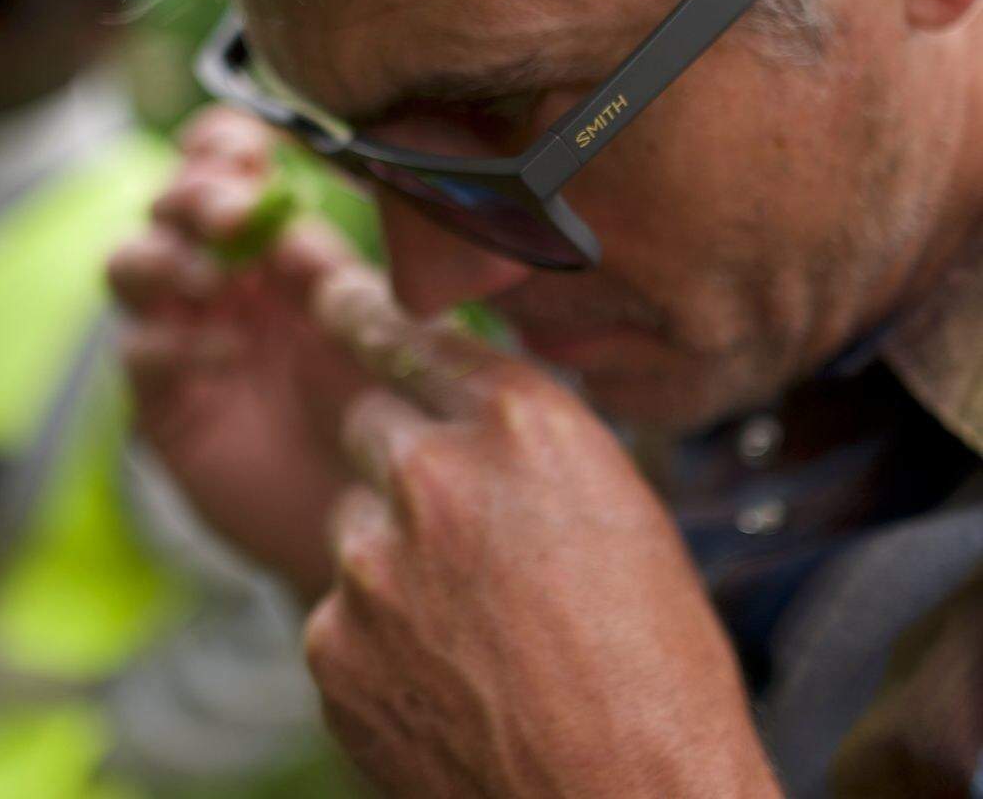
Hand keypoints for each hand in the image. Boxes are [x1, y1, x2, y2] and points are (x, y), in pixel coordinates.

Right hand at [110, 107, 371, 601]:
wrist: (373, 518)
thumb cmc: (388, 414)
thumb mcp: (377, 337)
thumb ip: (340, 281)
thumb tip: (296, 224)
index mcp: (277, 250)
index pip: (226, 171)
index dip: (223, 148)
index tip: (247, 151)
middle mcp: (223, 283)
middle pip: (169, 207)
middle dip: (193, 195)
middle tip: (234, 215)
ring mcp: (187, 338)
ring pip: (131, 264)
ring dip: (165, 257)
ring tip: (217, 280)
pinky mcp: (164, 404)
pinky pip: (141, 353)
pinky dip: (176, 343)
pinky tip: (230, 356)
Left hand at [304, 266, 779, 797]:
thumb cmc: (654, 666)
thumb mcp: (619, 512)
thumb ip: (529, 447)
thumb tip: (466, 416)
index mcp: (524, 427)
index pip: (425, 343)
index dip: (385, 331)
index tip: (344, 309)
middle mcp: (436, 472)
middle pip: (369, 423)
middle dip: (398, 459)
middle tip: (441, 521)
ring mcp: (372, 560)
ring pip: (351, 520)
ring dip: (387, 552)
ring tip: (459, 623)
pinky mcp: (331, 644)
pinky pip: (336, 607)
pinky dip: (373, 632)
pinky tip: (438, 676)